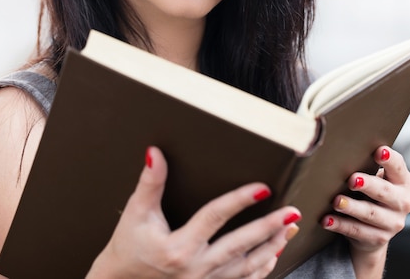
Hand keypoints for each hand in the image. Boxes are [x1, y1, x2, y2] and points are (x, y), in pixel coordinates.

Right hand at [87, 146, 300, 278]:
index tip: (262, 187)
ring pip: (247, 267)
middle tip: (292, 212)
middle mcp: (196, 269)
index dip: (239, 200)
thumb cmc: (128, 249)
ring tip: (290, 229)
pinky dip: (261, 269)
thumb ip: (150, 183)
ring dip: (271, 247)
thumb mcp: (136, 214)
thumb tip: (154, 153)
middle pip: (240, 245)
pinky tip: (274, 255)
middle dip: (269, 228)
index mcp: (179, 248)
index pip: (215, 217)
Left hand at [322, 146, 409, 276]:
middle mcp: (401, 202)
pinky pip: (357, 231)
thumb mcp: (376, 178)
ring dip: (352, 207)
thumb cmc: (372, 193)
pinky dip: (340, 225)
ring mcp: (391, 223)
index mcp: (401, 182)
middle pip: (384, 192)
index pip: (398, 168)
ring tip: (336, 201)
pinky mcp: (378, 238)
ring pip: (370, 213)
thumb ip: (365, 165)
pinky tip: (327, 220)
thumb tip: (339, 146)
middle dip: (368, 185)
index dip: (389, 160)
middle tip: (351, 179)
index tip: (378, 151)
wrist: (376, 230)